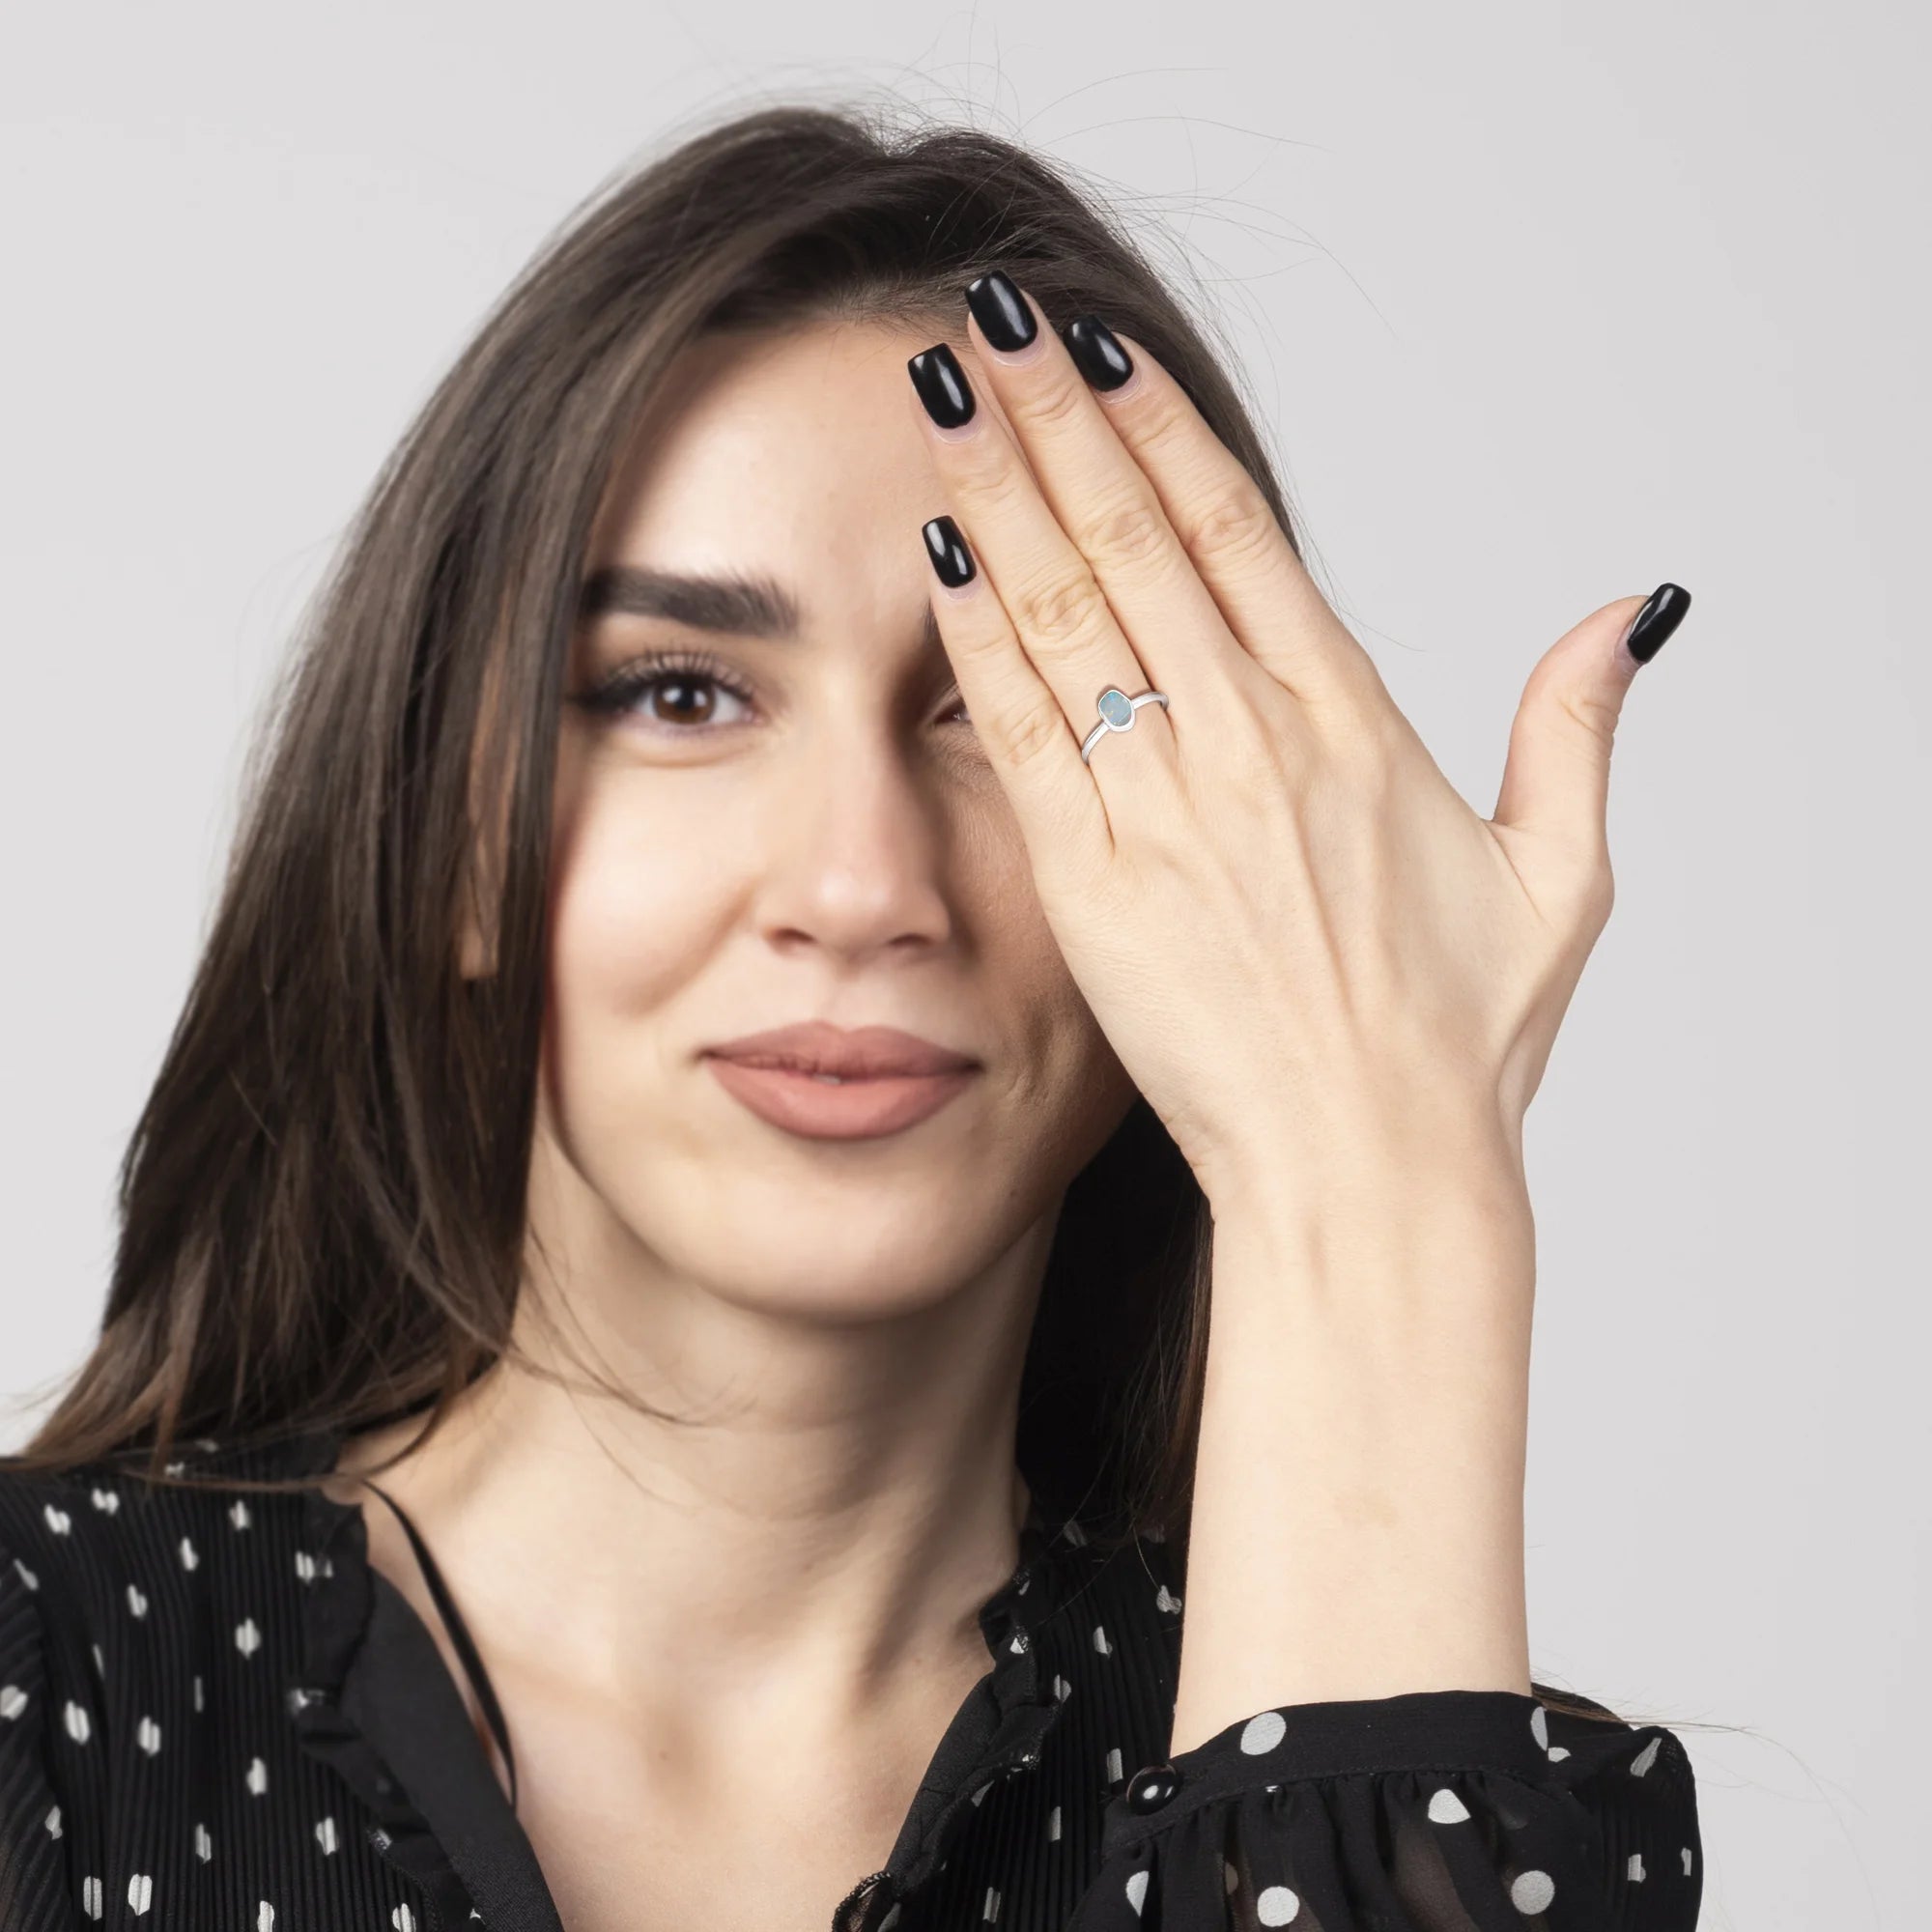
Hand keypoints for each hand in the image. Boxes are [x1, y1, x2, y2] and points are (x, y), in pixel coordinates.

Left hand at [909, 274, 1689, 1206]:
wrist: (1365, 1169)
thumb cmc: (1452, 1045)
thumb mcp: (1557, 880)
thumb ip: (1573, 732)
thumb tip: (1625, 618)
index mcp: (1350, 725)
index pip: (1240, 534)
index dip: (1163, 431)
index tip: (1105, 355)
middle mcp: (1250, 743)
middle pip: (1137, 540)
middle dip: (1058, 420)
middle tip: (992, 321)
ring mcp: (1164, 809)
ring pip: (1068, 613)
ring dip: (1002, 493)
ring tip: (946, 396)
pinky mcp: (1094, 882)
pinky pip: (1025, 731)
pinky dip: (978, 635)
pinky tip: (940, 554)